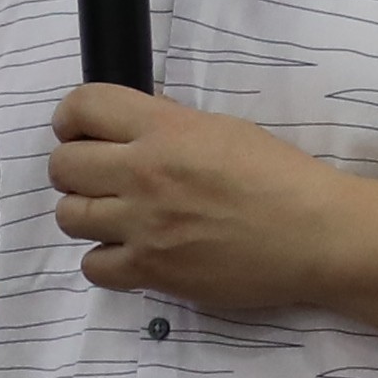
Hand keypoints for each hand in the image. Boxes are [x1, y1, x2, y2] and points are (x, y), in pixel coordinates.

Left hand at [46, 83, 377, 321]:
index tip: (79, 129)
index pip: (83, 106)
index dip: (71, 117)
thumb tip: (130, 126)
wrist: (314, 235)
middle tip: (97, 175)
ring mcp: (144, 227)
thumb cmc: (279, 176)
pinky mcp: (153, 272)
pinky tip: (128, 251)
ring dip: (85, 212)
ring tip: (113, 214)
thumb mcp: (221, 128)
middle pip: (63, 165)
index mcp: (164, 129)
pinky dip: (104, 260)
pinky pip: (93, 267)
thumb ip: (168, 125)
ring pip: (69, 216)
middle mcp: (144, 174)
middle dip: (73, 167)